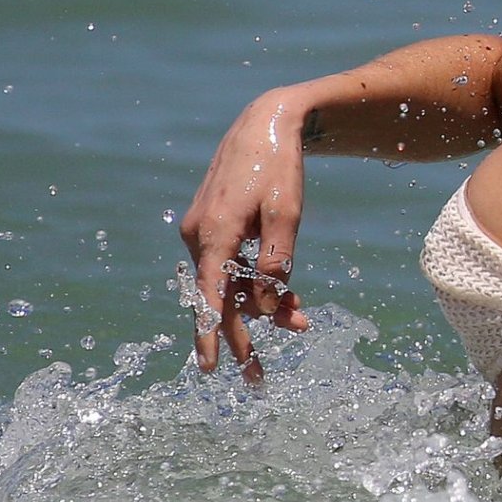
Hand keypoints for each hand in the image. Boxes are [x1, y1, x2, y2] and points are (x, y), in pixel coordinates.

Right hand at [178, 91, 312, 381]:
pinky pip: (234, 266)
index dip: (212, 335)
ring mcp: (205, 231)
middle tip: (256, 379)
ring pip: (231, 284)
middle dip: (238, 338)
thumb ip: (277, 262)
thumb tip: (266, 309)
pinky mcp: (217, 228)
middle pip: (217, 299)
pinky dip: (258, 283)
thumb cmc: (278, 166)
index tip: (211, 368)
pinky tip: (289, 301)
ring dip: (261, 308)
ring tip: (300, 326)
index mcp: (215, 232)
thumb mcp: (287, 213)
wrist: (265, 123)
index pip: (209, 296)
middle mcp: (201, 236)